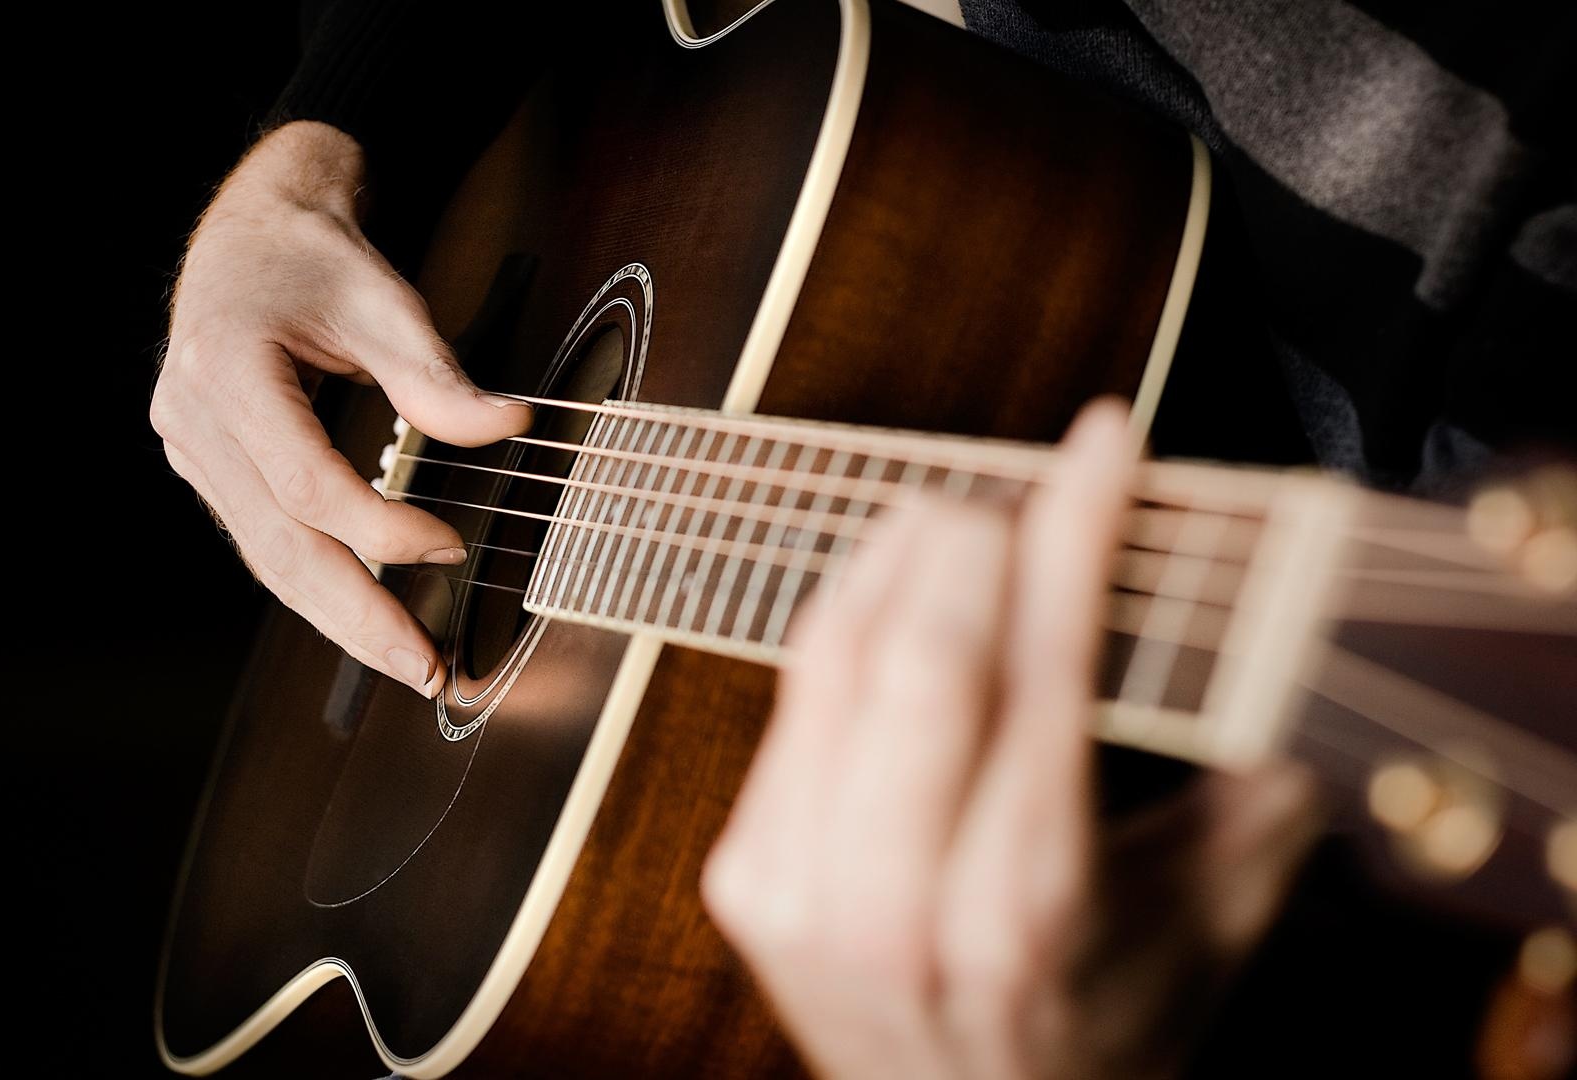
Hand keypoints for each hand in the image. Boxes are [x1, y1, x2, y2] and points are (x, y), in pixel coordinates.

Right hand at [150, 121, 530, 695]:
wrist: (251, 229)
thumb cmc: (314, 253)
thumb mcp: (382, 299)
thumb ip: (436, 374)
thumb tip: (507, 428)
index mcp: (224, 365)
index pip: (305, 482)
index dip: (381, 527)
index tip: (451, 548)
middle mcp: (190, 416)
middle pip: (278, 544)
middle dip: (356, 614)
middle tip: (423, 667)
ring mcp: (189, 447)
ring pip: (266, 557)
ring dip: (338, 616)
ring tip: (404, 660)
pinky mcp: (205, 465)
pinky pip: (263, 540)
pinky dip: (317, 581)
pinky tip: (365, 615)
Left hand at [700, 399, 1322, 1078]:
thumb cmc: (1093, 1039)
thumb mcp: (1200, 940)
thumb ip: (1251, 807)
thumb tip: (1278, 662)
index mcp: (1020, 918)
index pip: (1043, 674)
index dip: (1073, 535)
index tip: (1102, 446)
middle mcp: (890, 906)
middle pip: (920, 654)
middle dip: (978, 536)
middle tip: (1030, 483)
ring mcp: (795, 890)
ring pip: (834, 655)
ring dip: (900, 557)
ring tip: (964, 513)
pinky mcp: (741, 874)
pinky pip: (789, 696)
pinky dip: (845, 614)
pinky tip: (892, 580)